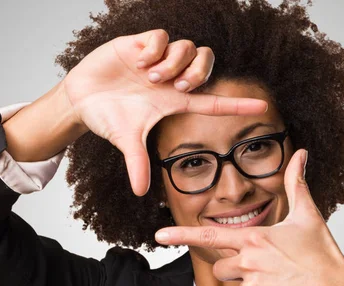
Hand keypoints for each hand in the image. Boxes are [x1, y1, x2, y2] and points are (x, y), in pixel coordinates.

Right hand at [62, 29, 268, 195]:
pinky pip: (161, 36)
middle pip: (206, 64)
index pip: (213, 102)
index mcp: (174, 101)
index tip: (262, 106)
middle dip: (198, 73)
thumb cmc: (108, 118)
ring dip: (174, 63)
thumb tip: (141, 193)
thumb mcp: (126, 141)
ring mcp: (157, 59)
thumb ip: (136, 163)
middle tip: (178, 86)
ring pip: (187, 47)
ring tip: (150, 77)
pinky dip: (155, 49)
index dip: (237, 105)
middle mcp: (171, 79)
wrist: (81, 99)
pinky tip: (139, 62)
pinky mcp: (139, 44)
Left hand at [154, 149, 343, 285]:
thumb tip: (302, 154)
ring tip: (281, 280)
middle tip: (268, 266)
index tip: (159, 237)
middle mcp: (249, 264)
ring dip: (254, 285)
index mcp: (254, 239)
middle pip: (222, 268)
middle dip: (237, 268)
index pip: (210, 238)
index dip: (181, 236)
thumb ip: (296, 184)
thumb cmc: (323, 254)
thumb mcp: (308, 216)